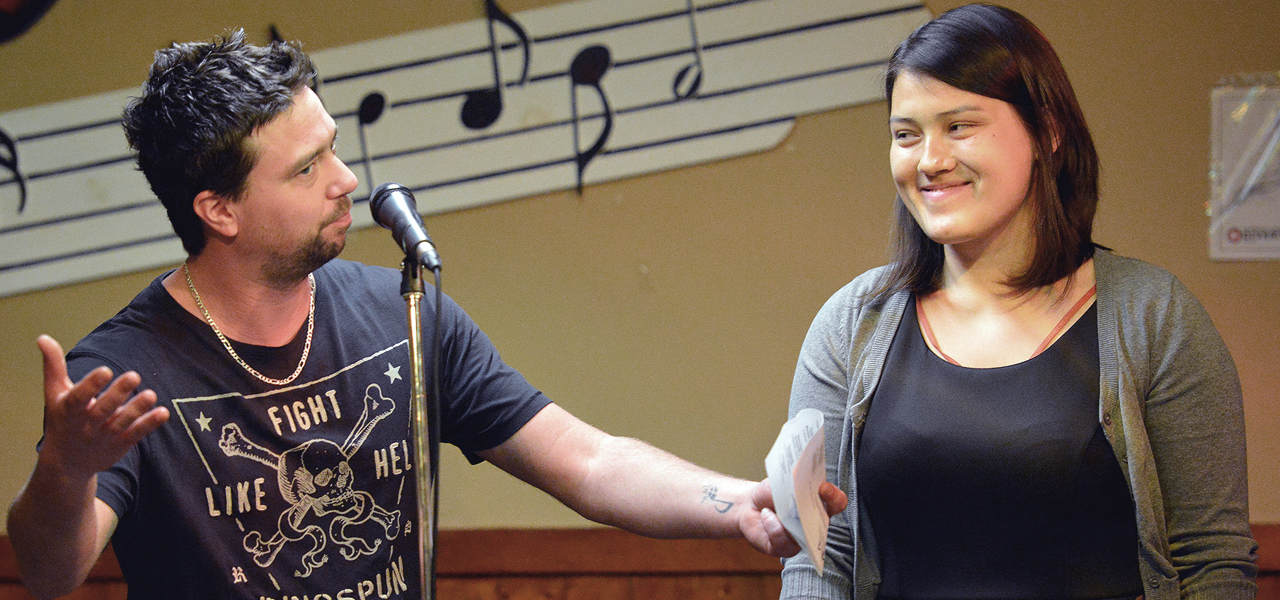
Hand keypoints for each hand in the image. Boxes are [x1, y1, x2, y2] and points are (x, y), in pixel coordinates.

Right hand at [36, 335, 168, 479]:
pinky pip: (136, 434)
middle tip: (134, 375)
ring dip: (137, 409)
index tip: (106, 370)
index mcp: (68, 410)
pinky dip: (149, 424)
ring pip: (122, 422)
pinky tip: (163, 412)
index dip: (91, 385)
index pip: (79, 398)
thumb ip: (53, 366)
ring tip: (151, 394)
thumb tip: (43, 337)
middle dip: (117, 394)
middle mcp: (86, 425)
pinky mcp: (120, 444)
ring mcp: (104, 436)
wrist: (66, 462)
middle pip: (103, 410)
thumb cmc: (62, 418)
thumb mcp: (55, 393)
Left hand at [738, 479, 846, 557]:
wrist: (750, 505)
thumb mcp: (780, 482)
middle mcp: (814, 523)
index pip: (836, 502)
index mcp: (818, 503)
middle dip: (814, 512)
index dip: (835, 497)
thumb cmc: (770, 492)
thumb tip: (797, 487)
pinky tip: (765, 515)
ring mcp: (801, 538)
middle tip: (799, 502)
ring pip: (802, 533)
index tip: (824, 488)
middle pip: (825, 522)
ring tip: (772, 507)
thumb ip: (791, 483)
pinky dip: (772, 524)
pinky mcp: (785, 548)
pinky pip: (783, 539)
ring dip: (786, 517)